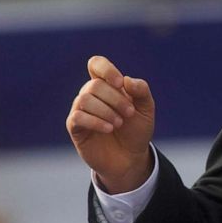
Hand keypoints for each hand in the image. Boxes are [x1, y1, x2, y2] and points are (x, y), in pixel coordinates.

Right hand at [66, 55, 155, 192]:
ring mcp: (81, 110)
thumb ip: (141, 91)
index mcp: (107, 85)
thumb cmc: (136, 130)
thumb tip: (127, 80)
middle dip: (115, 98)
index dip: (106, 69)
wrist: (130, 158)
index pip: (96, 64)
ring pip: (84, 99)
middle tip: (129, 113)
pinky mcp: (75, 127)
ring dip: (106, 111)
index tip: (120, 84)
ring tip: (119, 123)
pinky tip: (109, 129)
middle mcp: (91, 94)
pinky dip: (95, 121)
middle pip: (94, 85)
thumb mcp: (146, 109)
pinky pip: (77, 116)